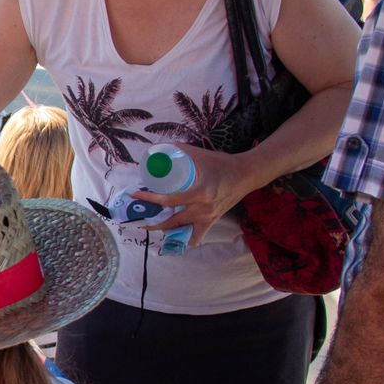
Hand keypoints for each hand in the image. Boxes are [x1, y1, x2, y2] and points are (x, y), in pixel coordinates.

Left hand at [132, 145, 256, 247]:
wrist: (246, 174)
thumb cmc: (223, 164)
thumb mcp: (201, 155)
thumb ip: (181, 149)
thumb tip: (162, 146)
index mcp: (200, 193)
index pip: (169, 200)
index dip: (150, 198)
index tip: (136, 194)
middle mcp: (203, 209)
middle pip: (172, 222)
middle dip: (153, 222)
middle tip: (139, 218)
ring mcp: (208, 218)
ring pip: (182, 231)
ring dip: (166, 231)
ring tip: (153, 226)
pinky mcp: (213, 221)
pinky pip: (197, 236)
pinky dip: (186, 237)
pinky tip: (176, 235)